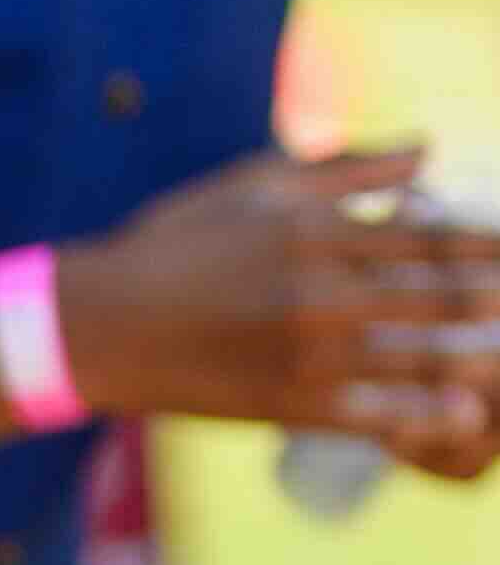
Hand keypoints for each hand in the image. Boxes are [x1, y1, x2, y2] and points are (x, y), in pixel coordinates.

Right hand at [62, 144, 499, 460]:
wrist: (104, 327)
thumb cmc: (178, 244)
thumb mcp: (259, 183)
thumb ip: (349, 166)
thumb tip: (429, 148)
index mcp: (322, 230)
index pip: (435, 237)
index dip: (492, 247)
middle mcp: (326, 291)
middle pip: (443, 296)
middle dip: (497, 298)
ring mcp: (312, 354)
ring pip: (425, 356)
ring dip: (482, 354)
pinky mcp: (292, 405)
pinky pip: (378, 414)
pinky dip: (428, 416)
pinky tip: (468, 414)